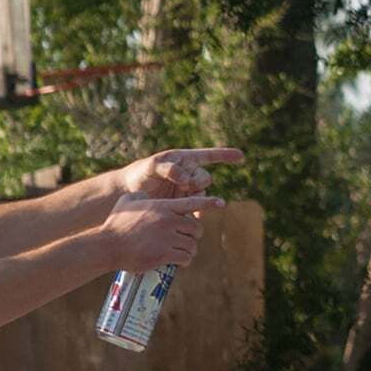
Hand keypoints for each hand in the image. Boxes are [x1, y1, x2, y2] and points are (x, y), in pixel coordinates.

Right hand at [98, 192, 223, 270]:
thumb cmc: (115, 223)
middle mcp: (168, 220)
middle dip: (193, 235)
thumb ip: (140, 196)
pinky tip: (179, 262)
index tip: (222, 203)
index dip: (209, 202)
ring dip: (189, 250)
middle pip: (196, 228)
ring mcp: (167, 237)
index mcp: (163, 206)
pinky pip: (185, 257)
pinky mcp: (165, 254)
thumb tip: (144, 195)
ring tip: (181, 253)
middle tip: (186, 240)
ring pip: (192, 245)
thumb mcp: (127, 201)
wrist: (108, 245)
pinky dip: (185, 261)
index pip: (192, 202)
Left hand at [118, 147, 245, 199]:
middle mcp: (189, 174)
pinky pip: (196, 207)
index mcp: (184, 159)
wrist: (130, 193)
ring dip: (196, 198)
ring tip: (183, 201)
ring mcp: (188, 190)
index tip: (241, 156)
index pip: (209, 156)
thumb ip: (168, 169)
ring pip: (202, 194)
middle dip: (197, 182)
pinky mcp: (184, 204)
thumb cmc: (139, 174)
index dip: (226, 155)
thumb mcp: (151, 167)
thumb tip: (186, 178)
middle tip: (184, 186)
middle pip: (205, 178)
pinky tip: (192, 215)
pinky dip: (196, 211)